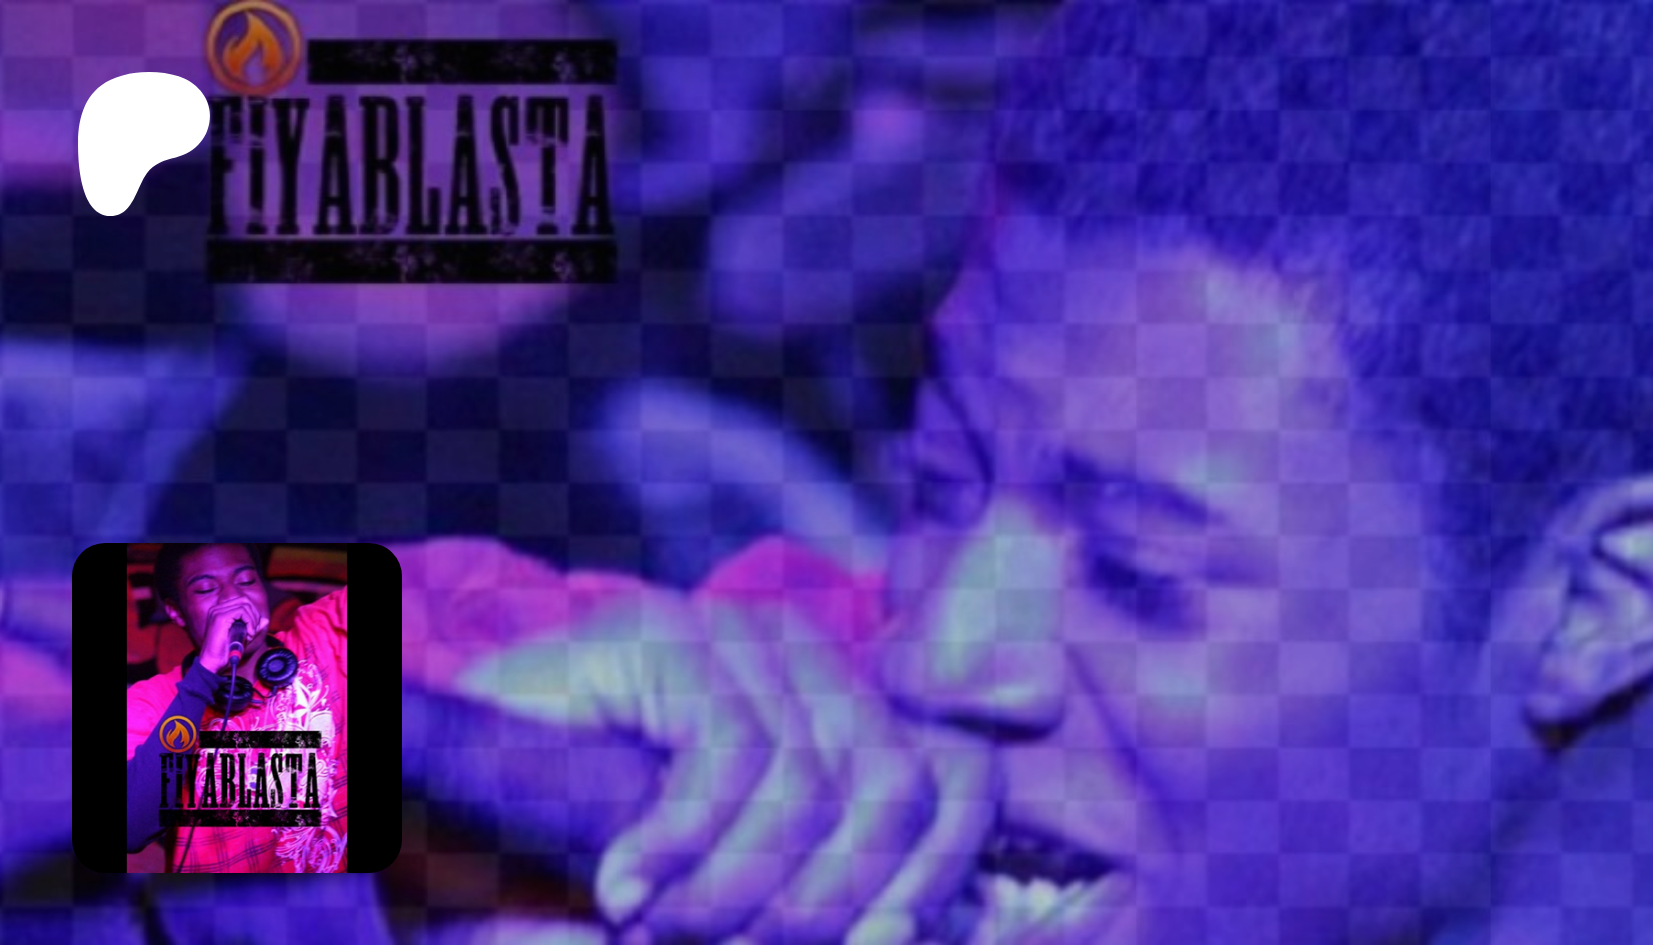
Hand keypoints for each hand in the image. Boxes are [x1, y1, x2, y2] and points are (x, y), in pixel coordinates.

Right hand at [194, 597, 266, 673]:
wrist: (213, 661)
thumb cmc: (226, 651)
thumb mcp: (243, 636)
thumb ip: (253, 627)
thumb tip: (266, 620)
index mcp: (219, 611)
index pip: (242, 602)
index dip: (253, 614)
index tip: (253, 629)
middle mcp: (216, 609)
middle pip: (244, 601)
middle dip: (254, 615)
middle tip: (253, 630)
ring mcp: (217, 612)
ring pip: (245, 605)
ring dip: (253, 620)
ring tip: (250, 634)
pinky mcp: (220, 617)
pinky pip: (242, 611)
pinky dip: (250, 622)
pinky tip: (249, 633)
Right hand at [455, 590, 997, 944]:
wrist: (423, 823)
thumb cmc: (571, 880)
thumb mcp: (718, 917)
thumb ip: (813, 916)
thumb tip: (921, 925)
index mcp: (842, 724)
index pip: (965, 782)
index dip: (938, 881)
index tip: (862, 943)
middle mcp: (806, 667)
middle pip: (904, 792)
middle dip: (819, 908)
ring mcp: (735, 640)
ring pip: (819, 786)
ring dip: (734, 894)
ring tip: (654, 925)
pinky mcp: (666, 636)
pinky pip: (734, 757)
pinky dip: (683, 850)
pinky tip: (622, 885)